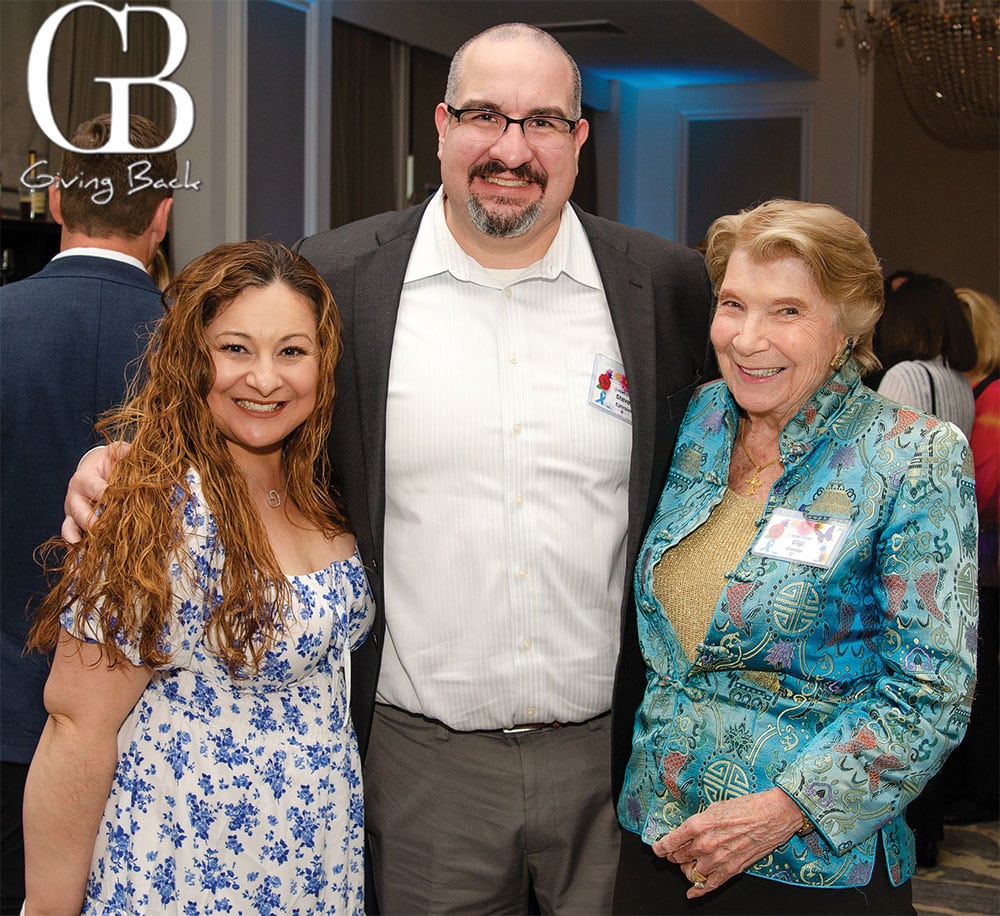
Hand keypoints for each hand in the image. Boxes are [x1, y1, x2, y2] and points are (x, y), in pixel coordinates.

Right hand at [61, 443, 127, 541]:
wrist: (95, 469)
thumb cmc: (110, 461)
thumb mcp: (118, 452)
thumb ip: (127, 452)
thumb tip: (139, 453)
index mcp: (84, 478)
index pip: (98, 491)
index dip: (112, 497)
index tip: (127, 501)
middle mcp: (74, 496)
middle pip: (82, 513)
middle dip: (99, 522)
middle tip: (118, 526)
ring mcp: (72, 511)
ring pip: (75, 527)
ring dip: (92, 535)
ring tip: (106, 540)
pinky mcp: (73, 522)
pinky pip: (70, 535)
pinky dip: (76, 542)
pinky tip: (83, 548)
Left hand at [653, 788, 804, 898]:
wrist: (771, 816)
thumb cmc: (745, 807)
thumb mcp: (714, 808)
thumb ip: (698, 822)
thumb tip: (687, 832)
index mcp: (698, 825)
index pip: (670, 842)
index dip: (661, 848)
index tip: (658, 849)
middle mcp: (704, 844)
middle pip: (678, 858)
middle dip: (675, 855)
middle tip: (677, 851)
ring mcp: (717, 860)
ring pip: (690, 873)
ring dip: (687, 869)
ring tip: (690, 863)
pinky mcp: (730, 870)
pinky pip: (708, 886)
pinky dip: (697, 892)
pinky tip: (691, 893)